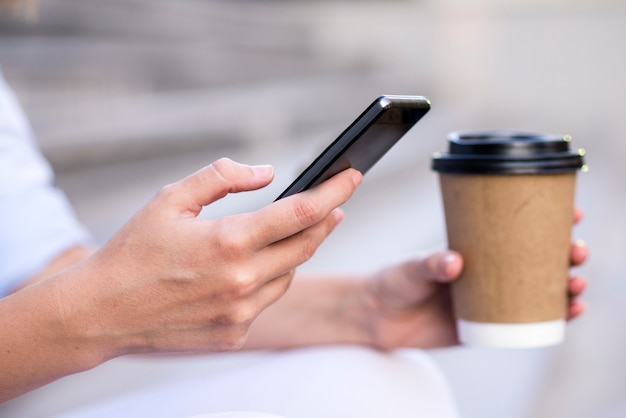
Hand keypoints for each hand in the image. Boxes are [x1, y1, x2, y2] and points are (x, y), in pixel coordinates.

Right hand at [54, 158, 361, 356]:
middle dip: (324, 220)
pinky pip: (267, 299)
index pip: (302, 213)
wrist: (102, 311)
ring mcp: (241, 312)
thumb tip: (267, 172)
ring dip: (295, 251)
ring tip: (286, 233)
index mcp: (229, 241)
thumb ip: (223, 178)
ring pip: (290, 274)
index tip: (353, 177)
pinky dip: (268, 279)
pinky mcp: (235, 333)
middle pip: (307, 245)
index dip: (334, 192)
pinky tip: (253, 268)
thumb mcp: (171, 199)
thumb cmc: (134, 250)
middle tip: (331, 204)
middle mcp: (242, 281)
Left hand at [363, 209, 587, 349]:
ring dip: (565, 287)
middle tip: (575, 252)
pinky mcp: (486, 327)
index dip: (547, 221)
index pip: (515, 231)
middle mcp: (487, 273)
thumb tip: (455, 263)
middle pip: (537, 260)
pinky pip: (525, 323)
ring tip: (575, 284)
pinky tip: (569, 313)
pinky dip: (551, 319)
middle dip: (564, 254)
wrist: (377, 318)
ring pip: (538, 291)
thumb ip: (430, 263)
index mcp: (474, 250)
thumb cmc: (393, 282)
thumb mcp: (411, 267)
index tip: (571, 213)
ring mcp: (489, 300)